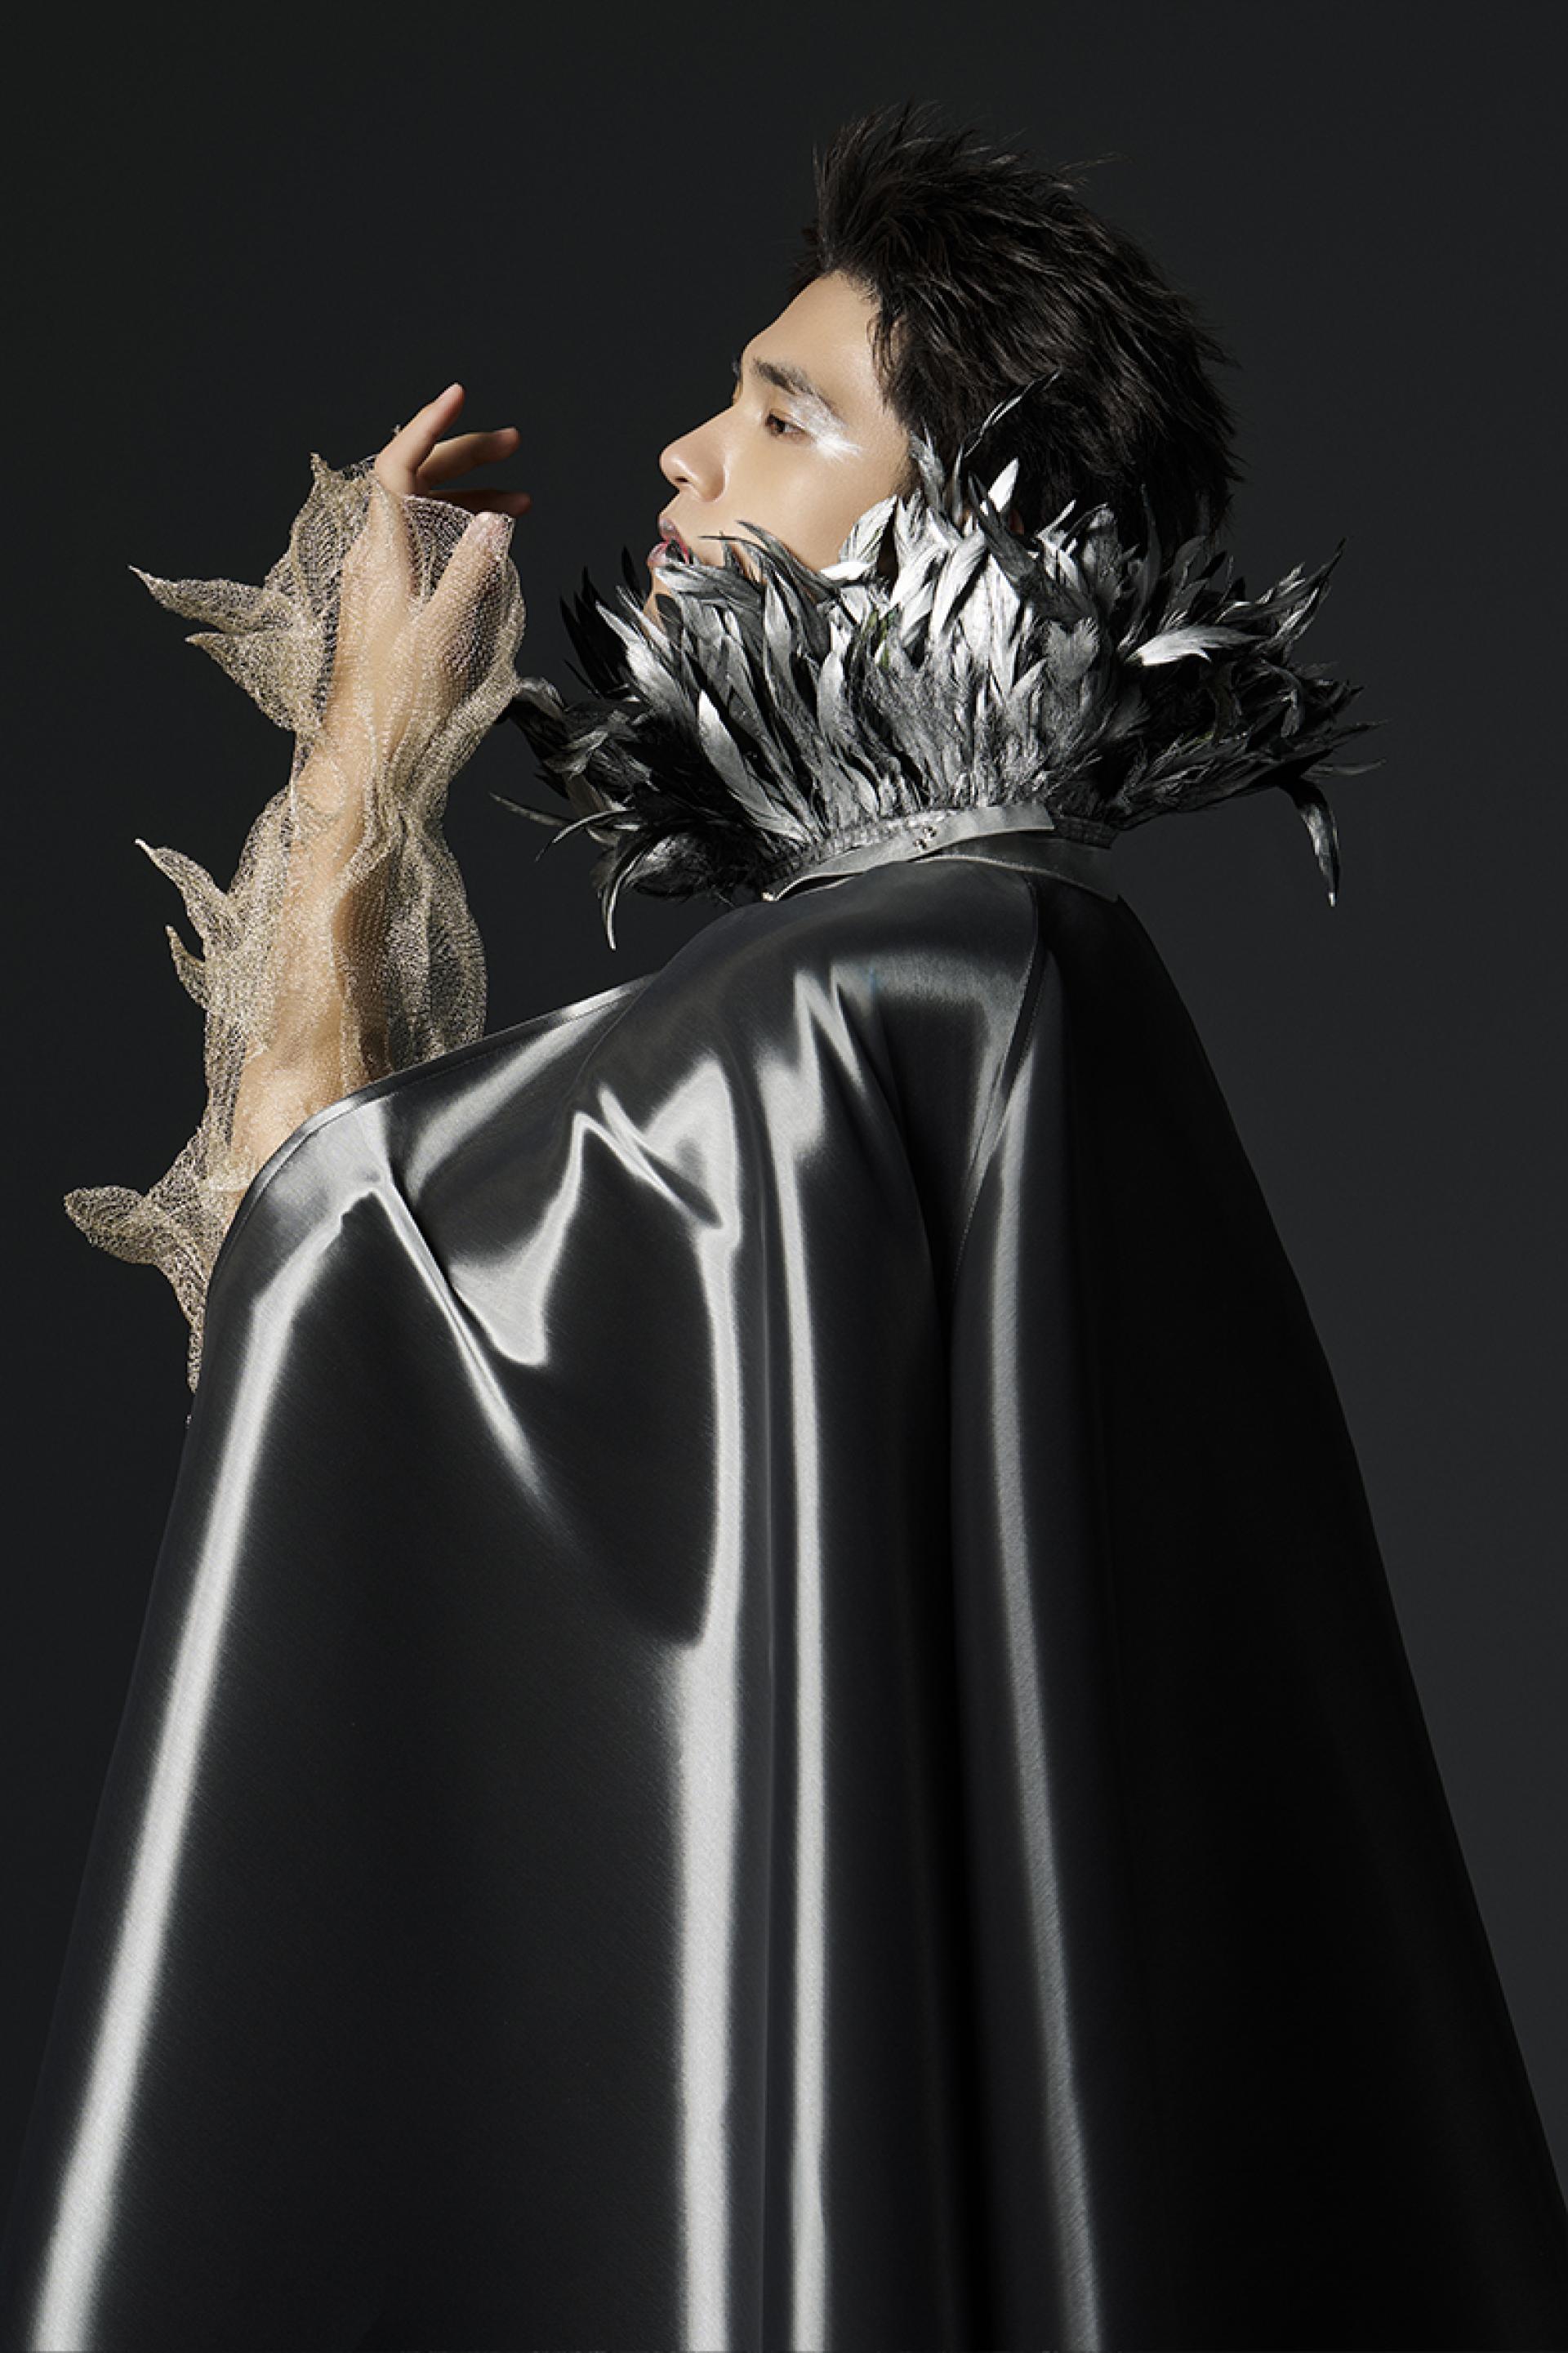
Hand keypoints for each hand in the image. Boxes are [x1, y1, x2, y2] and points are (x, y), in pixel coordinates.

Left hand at [314, 382, 530, 789]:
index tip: (459, 397)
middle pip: (411, 484)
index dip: (428, 427)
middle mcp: (373, 562)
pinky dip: (456, 535)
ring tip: (519, 499)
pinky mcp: (386, 608)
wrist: (365, 756)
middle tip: (513, 446)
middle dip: (462, 457)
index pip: (397, 467)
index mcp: (382, 557)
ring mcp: (378, 584)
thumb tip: (496, 519)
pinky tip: (487, 547)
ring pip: (420, 517)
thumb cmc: (401, 703)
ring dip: (467, 498)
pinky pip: (420, 549)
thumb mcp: (448, 634)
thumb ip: (474, 571)